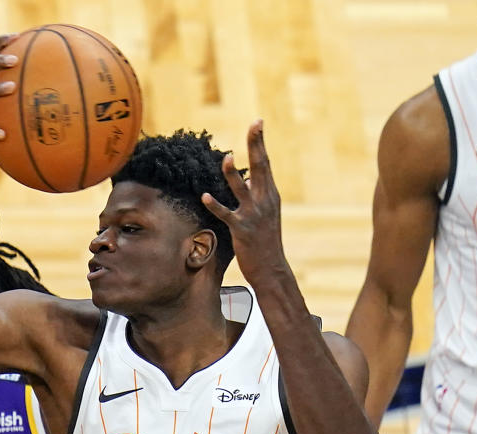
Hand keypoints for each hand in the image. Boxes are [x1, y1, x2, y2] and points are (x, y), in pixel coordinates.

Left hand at [201, 120, 288, 286]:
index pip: (265, 163)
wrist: (271, 268)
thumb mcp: (265, 214)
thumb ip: (257, 195)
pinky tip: (204, 196)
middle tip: (254, 125)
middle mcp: (264, 201)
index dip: (260, 142)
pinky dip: (215, 205)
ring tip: (227, 157)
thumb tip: (248, 180)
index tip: (257, 122)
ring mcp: (253, 215)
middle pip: (260, 167)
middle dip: (256, 145)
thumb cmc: (265, 240)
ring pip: (241, 189)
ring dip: (233, 174)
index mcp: (270, 195)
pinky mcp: (241, 230)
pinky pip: (226, 215)